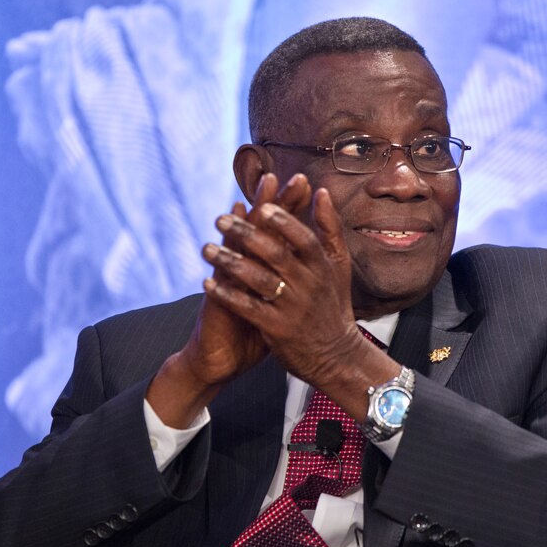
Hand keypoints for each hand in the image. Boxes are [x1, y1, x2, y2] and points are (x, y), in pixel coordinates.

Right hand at [145, 173, 310, 426]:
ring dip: (240, 226)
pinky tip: (216, 244)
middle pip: (259, 229)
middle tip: (275, 176)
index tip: (306, 181)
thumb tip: (314, 258)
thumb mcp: (279, 302)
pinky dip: (219, 263)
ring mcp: (231, 282)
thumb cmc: (254, 329)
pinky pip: (220, 281)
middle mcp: (247, 267)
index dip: (292, 207)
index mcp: (267, 266)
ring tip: (245, 200)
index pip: (282, 229)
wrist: (222, 359)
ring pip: (236, 248)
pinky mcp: (218, 301)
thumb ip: (293, 277)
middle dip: (269, 204)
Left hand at [202, 181, 399, 418]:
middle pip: (276, 254)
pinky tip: (207, 283)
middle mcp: (309, 285)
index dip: (284, 222)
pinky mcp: (277, 329)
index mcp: (323, 267)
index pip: (304, 239)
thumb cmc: (334, 305)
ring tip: (207, 248)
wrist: (336, 356)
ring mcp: (293, 308)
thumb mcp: (339, 266)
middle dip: (246, 235)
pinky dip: (227, 295)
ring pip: (258, 280)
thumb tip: (322, 191)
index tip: (261, 206)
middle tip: (220, 220)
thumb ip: (330, 228)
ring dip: (230, 262)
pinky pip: (248, 308)